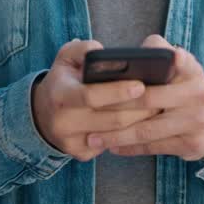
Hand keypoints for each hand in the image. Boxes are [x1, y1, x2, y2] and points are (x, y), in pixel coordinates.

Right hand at [31, 39, 160, 161]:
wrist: (42, 113)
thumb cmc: (63, 80)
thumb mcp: (66, 58)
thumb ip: (82, 49)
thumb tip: (102, 51)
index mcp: (60, 95)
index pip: (91, 96)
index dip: (118, 92)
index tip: (141, 85)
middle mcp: (63, 122)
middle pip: (110, 119)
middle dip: (139, 109)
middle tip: (161, 98)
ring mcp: (71, 142)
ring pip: (115, 135)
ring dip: (139, 122)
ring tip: (157, 108)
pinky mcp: (80, 154)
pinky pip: (111, 145)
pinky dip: (128, 134)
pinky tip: (142, 123)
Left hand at [85, 35, 203, 160]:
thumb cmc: (182, 90)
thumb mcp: (180, 69)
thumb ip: (159, 52)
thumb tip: (137, 52)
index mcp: (192, 70)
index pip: (178, 59)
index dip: (170, 58)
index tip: (155, 59)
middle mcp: (197, 94)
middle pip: (148, 100)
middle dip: (115, 106)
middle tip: (88, 111)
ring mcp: (196, 121)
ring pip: (147, 130)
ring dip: (117, 135)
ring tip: (93, 137)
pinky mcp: (191, 144)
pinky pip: (152, 147)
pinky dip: (129, 148)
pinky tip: (111, 147)